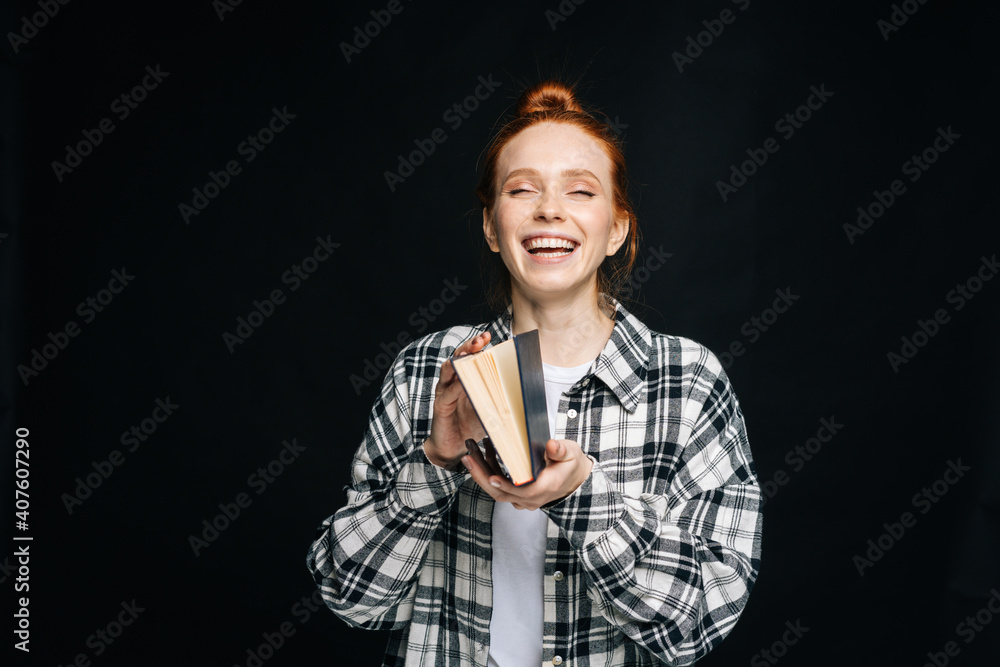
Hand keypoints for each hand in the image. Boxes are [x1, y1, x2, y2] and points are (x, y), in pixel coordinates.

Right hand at [423, 331, 491, 468]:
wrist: (453, 447)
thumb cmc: (471, 425)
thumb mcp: (490, 407)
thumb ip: (500, 396)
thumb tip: (524, 388)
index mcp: (465, 378)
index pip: (470, 356)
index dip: (477, 345)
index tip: (489, 336)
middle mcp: (453, 381)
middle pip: (458, 357)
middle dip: (470, 346)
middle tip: (481, 340)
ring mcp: (445, 392)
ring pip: (448, 370)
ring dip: (459, 360)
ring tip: (470, 353)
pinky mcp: (441, 407)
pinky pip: (448, 394)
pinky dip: (456, 387)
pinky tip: (464, 383)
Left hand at [463, 437, 593, 509]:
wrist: (574, 479)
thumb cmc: (570, 465)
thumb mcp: (570, 453)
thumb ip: (561, 450)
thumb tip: (552, 445)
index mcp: (545, 488)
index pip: (522, 491)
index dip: (505, 485)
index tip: (491, 477)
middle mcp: (531, 498)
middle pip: (501, 493)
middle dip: (481, 475)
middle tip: (467, 458)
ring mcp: (522, 499)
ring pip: (496, 489)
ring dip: (481, 470)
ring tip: (471, 449)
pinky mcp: (516, 494)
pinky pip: (498, 486)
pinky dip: (488, 470)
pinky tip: (482, 451)